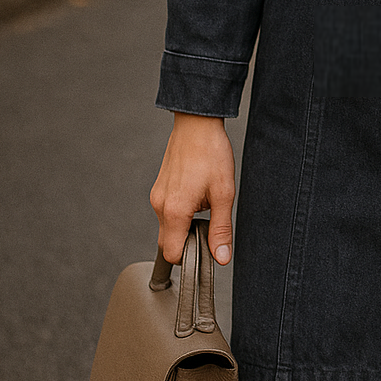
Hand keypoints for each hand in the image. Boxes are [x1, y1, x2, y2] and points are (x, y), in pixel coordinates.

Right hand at [149, 113, 235, 267]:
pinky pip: (167, 211)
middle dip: (188, 241)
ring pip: (168, 226)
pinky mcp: (159, 188)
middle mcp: (159, 206)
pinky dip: (181, 212)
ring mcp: (157, 196)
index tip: (206, 249)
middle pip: (168, 242)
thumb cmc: (211, 153)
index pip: (172, 254)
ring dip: (186, 224)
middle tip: (210, 224)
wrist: (197, 123)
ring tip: (206, 202)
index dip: (190, 257)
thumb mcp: (223, 194)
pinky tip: (197, 193)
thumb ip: (221, 229)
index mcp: (174, 211)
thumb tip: (221, 257)